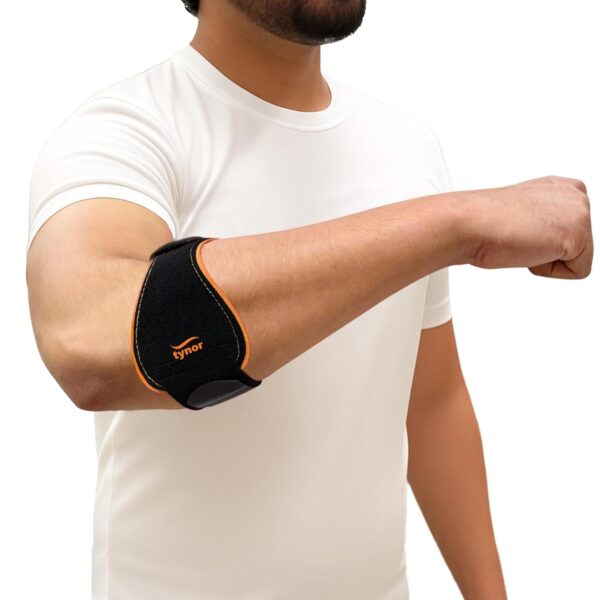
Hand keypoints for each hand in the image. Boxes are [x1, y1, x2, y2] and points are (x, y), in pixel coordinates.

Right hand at [463, 175, 592, 277]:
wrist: (469, 223)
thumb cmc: (483, 221)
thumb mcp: (522, 214)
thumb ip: (543, 220)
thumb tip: (543, 236)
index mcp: (561, 186)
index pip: (571, 230)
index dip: (543, 241)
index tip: (520, 230)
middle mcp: (575, 194)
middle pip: (579, 245)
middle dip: (548, 250)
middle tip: (520, 236)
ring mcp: (580, 212)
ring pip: (578, 258)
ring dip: (546, 259)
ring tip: (523, 240)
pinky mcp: (578, 235)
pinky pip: (577, 271)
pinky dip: (548, 270)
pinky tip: (529, 249)